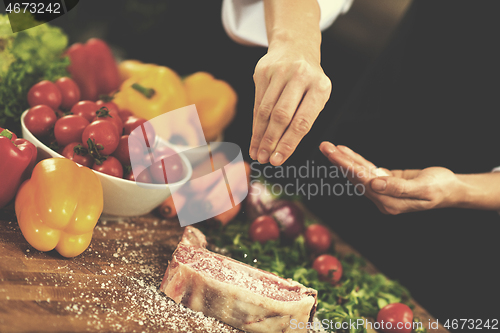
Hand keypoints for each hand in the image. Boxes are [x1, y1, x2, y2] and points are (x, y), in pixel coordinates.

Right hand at [250, 39, 330, 165]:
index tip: (278, 160)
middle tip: (265, 159)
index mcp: (320, 86)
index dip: (288, 143)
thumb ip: (304, 120)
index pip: (302, 121)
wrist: (295, 47)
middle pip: (281, 116)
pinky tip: (254, 138)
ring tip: (257, 153)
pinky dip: (255, 124)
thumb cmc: (308, 81)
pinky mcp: (262, 71)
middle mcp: (300, 76)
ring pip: (265, 111)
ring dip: (260, 136)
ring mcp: (280, 72)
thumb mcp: (316, 96)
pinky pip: (257, 103)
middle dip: (271, 141)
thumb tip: (282, 150)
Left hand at [319, 142, 461, 214]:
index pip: (363, 181)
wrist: (451, 189)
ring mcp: (382, 190)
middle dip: (339, 161)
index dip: (348, 166)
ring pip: (359, 172)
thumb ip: (398, 188)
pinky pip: (367, 169)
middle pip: (356, 177)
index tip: (334, 155)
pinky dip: (356, 160)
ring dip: (344, 159)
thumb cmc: (441, 189)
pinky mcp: (385, 181)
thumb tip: (374, 184)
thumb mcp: (423, 189)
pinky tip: (345, 151)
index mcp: (388, 202)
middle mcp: (381, 198)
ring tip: (329, 147)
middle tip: (324, 147)